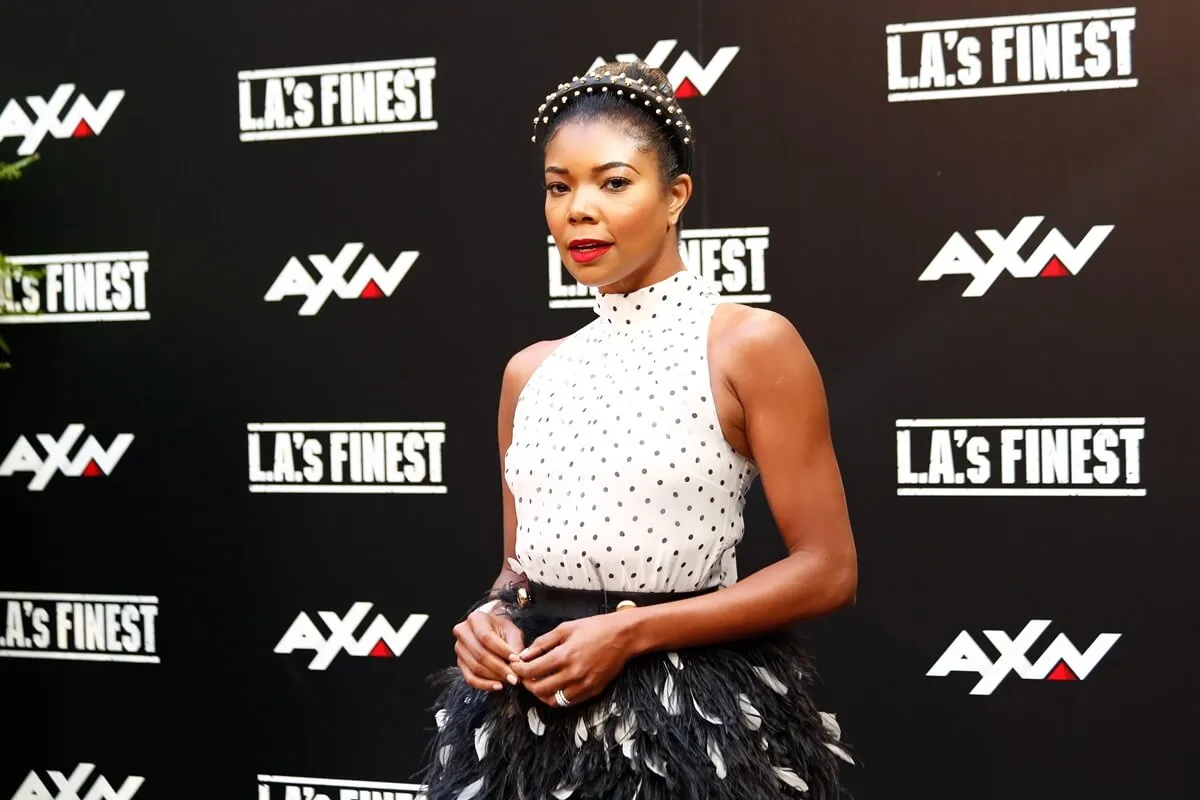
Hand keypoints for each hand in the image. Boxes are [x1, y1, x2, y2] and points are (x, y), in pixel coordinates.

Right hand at [452, 608, 524, 691]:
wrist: (492, 630)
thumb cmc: (503, 630)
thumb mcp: (512, 632)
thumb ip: (515, 646)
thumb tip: (518, 665)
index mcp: (475, 619)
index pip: (486, 637)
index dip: (502, 650)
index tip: (516, 660)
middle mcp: (462, 632)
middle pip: (480, 654)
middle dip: (499, 668)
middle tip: (515, 677)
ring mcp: (459, 648)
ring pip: (475, 667)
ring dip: (494, 677)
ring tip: (509, 680)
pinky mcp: (460, 662)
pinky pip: (470, 678)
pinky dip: (484, 684)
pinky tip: (497, 686)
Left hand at [509, 613, 636, 706]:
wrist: (624, 636)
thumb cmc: (595, 628)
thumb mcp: (565, 628)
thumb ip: (542, 643)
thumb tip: (524, 655)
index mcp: (564, 656)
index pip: (532, 671)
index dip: (519, 670)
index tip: (515, 665)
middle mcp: (573, 674)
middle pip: (539, 690)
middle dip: (527, 684)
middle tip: (524, 676)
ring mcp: (584, 685)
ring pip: (553, 701)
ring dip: (541, 694)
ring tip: (538, 683)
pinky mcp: (592, 691)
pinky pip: (569, 702)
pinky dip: (557, 697)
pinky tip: (555, 686)